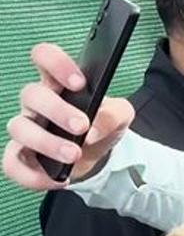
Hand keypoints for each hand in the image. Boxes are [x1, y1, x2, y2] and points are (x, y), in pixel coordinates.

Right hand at [3, 43, 133, 189]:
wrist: (100, 156)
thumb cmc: (103, 125)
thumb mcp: (120, 116)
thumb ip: (114, 114)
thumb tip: (92, 130)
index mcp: (59, 83)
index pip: (44, 57)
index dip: (56, 64)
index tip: (79, 82)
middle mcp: (37, 103)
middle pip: (30, 94)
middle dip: (56, 110)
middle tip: (81, 126)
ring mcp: (27, 129)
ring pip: (18, 128)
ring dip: (46, 143)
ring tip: (74, 154)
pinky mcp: (22, 156)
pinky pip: (11, 165)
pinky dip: (33, 176)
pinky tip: (61, 179)